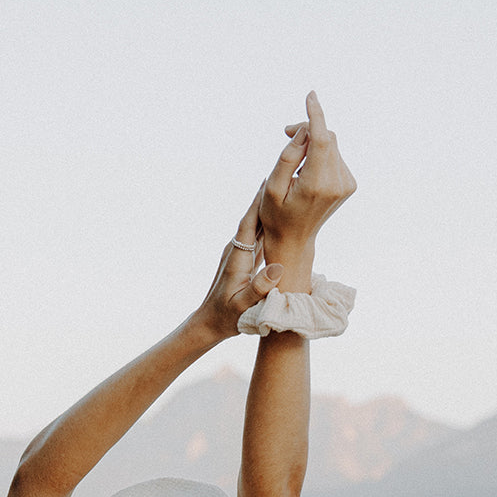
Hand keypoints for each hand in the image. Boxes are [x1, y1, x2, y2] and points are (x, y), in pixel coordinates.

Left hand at [194, 186, 284, 339]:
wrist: (209, 324)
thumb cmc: (226, 318)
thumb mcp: (243, 306)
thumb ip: (258, 288)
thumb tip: (277, 267)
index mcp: (236, 258)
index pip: (248, 224)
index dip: (259, 203)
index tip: (270, 180)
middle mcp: (237, 250)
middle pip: (254, 217)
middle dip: (267, 196)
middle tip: (282, 173)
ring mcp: (241, 254)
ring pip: (258, 224)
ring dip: (271, 206)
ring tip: (286, 186)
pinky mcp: (246, 259)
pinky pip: (260, 235)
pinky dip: (271, 222)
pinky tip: (282, 214)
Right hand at [259, 92, 355, 251]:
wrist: (295, 240)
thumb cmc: (277, 215)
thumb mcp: (272, 188)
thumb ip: (288, 157)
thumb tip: (305, 131)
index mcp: (317, 185)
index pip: (321, 140)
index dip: (316, 115)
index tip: (311, 96)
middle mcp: (337, 183)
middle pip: (326, 138)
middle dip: (308, 130)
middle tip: (286, 133)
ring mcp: (346, 184)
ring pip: (331, 145)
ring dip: (313, 142)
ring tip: (295, 154)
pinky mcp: (349, 184)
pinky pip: (335, 155)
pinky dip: (321, 154)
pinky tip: (308, 168)